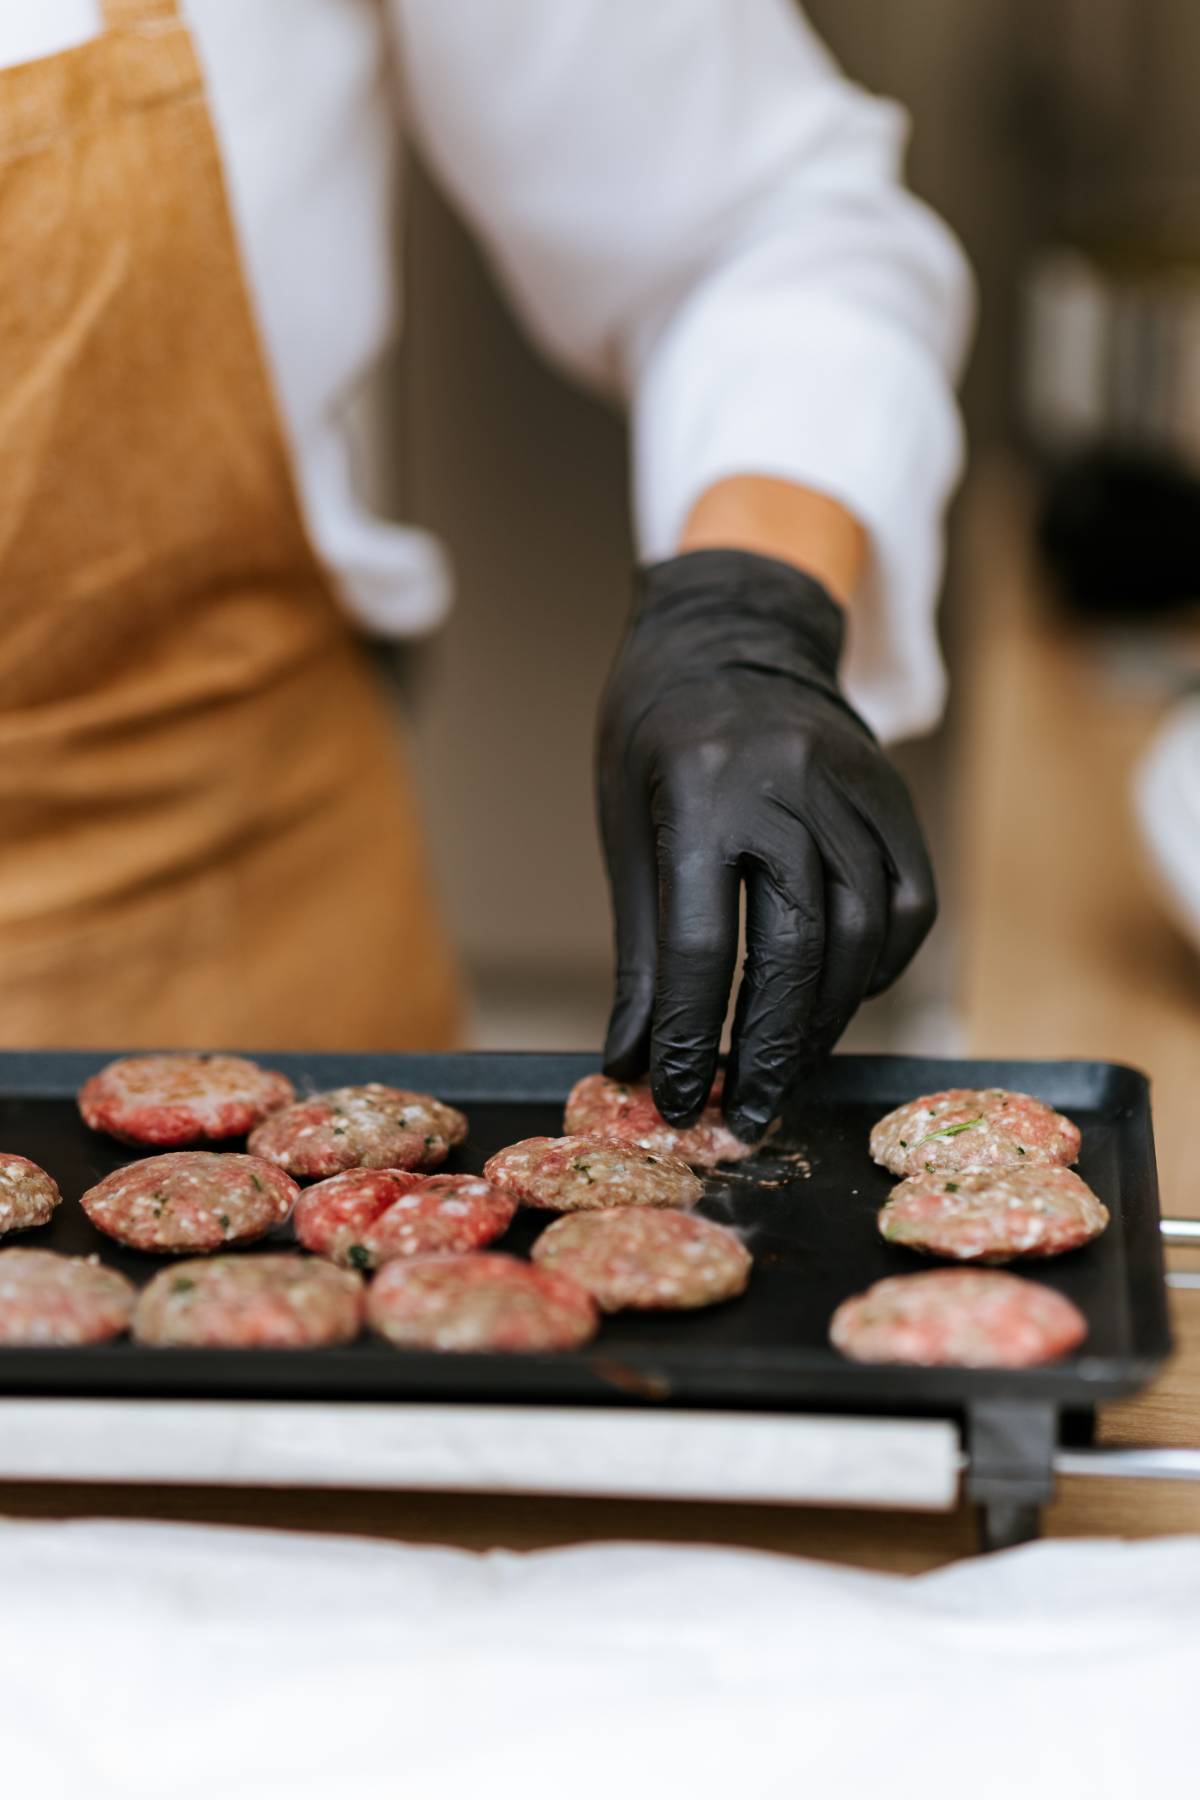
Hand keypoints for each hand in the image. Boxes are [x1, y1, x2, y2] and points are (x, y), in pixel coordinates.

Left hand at [597, 548, 935, 1140]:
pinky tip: (840, 1000)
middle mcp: (786, 786)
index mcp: (698, 791)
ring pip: (863, 935)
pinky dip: (879, 966)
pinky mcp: (895, 797)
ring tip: (787, 1069)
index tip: (679, 1099)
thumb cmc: (657, 740)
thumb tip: (634, 1064)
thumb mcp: (628, 835)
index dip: (692, 1036)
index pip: (704, 944)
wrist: (732, 636)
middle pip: (798, 948)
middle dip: (771, 1050)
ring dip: (827, 1020)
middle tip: (747, 1115)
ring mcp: (852, 787)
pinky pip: (907, 904)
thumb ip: (643, 954)